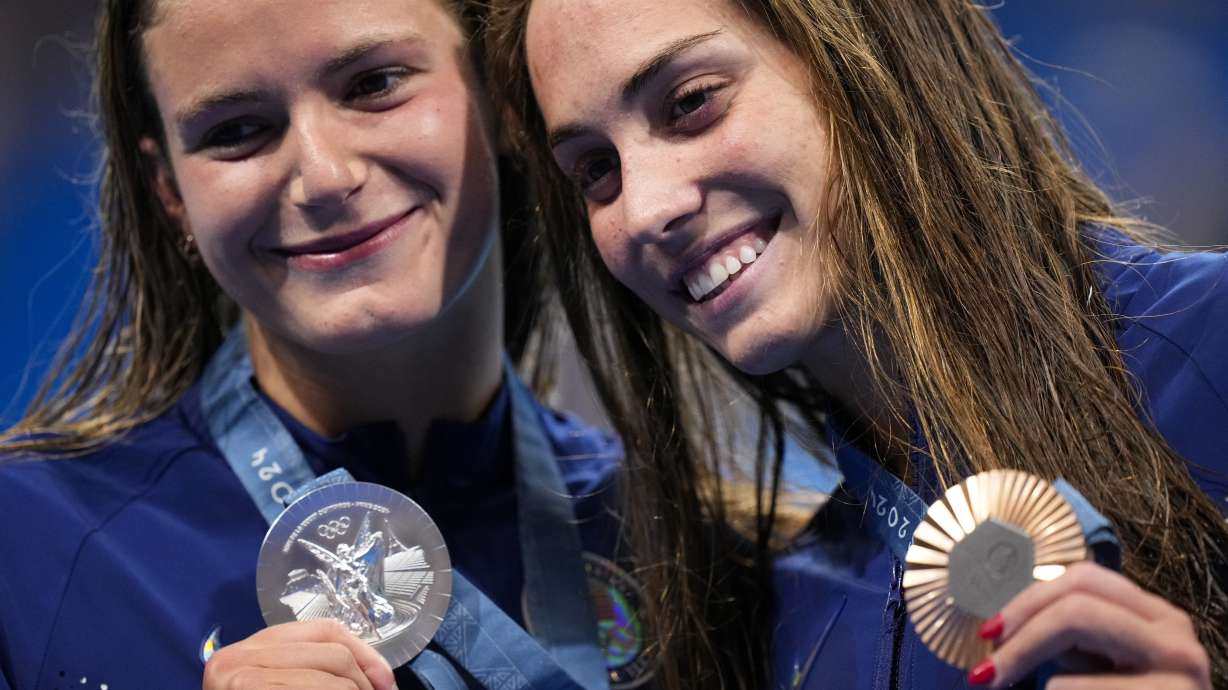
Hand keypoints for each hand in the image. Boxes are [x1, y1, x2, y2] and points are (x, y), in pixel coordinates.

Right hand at [202, 619, 397, 689]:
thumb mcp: (280, 684)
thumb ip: (312, 673)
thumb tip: (375, 679)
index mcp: (253, 647)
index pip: (325, 630)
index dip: (366, 654)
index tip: (386, 683)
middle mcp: (239, 655)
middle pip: (332, 655)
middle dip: (362, 683)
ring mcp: (236, 675)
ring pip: (328, 679)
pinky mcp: (243, 689)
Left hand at [969, 561, 1210, 689]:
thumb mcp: (1093, 670)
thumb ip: (1066, 642)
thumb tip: (999, 626)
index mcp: (1153, 616)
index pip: (1082, 580)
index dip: (1028, 601)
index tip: (989, 632)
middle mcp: (1173, 630)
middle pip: (1077, 599)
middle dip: (1020, 629)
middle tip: (984, 670)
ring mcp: (1180, 664)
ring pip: (1076, 621)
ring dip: (1027, 656)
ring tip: (1005, 684)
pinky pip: (1073, 683)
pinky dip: (1054, 689)